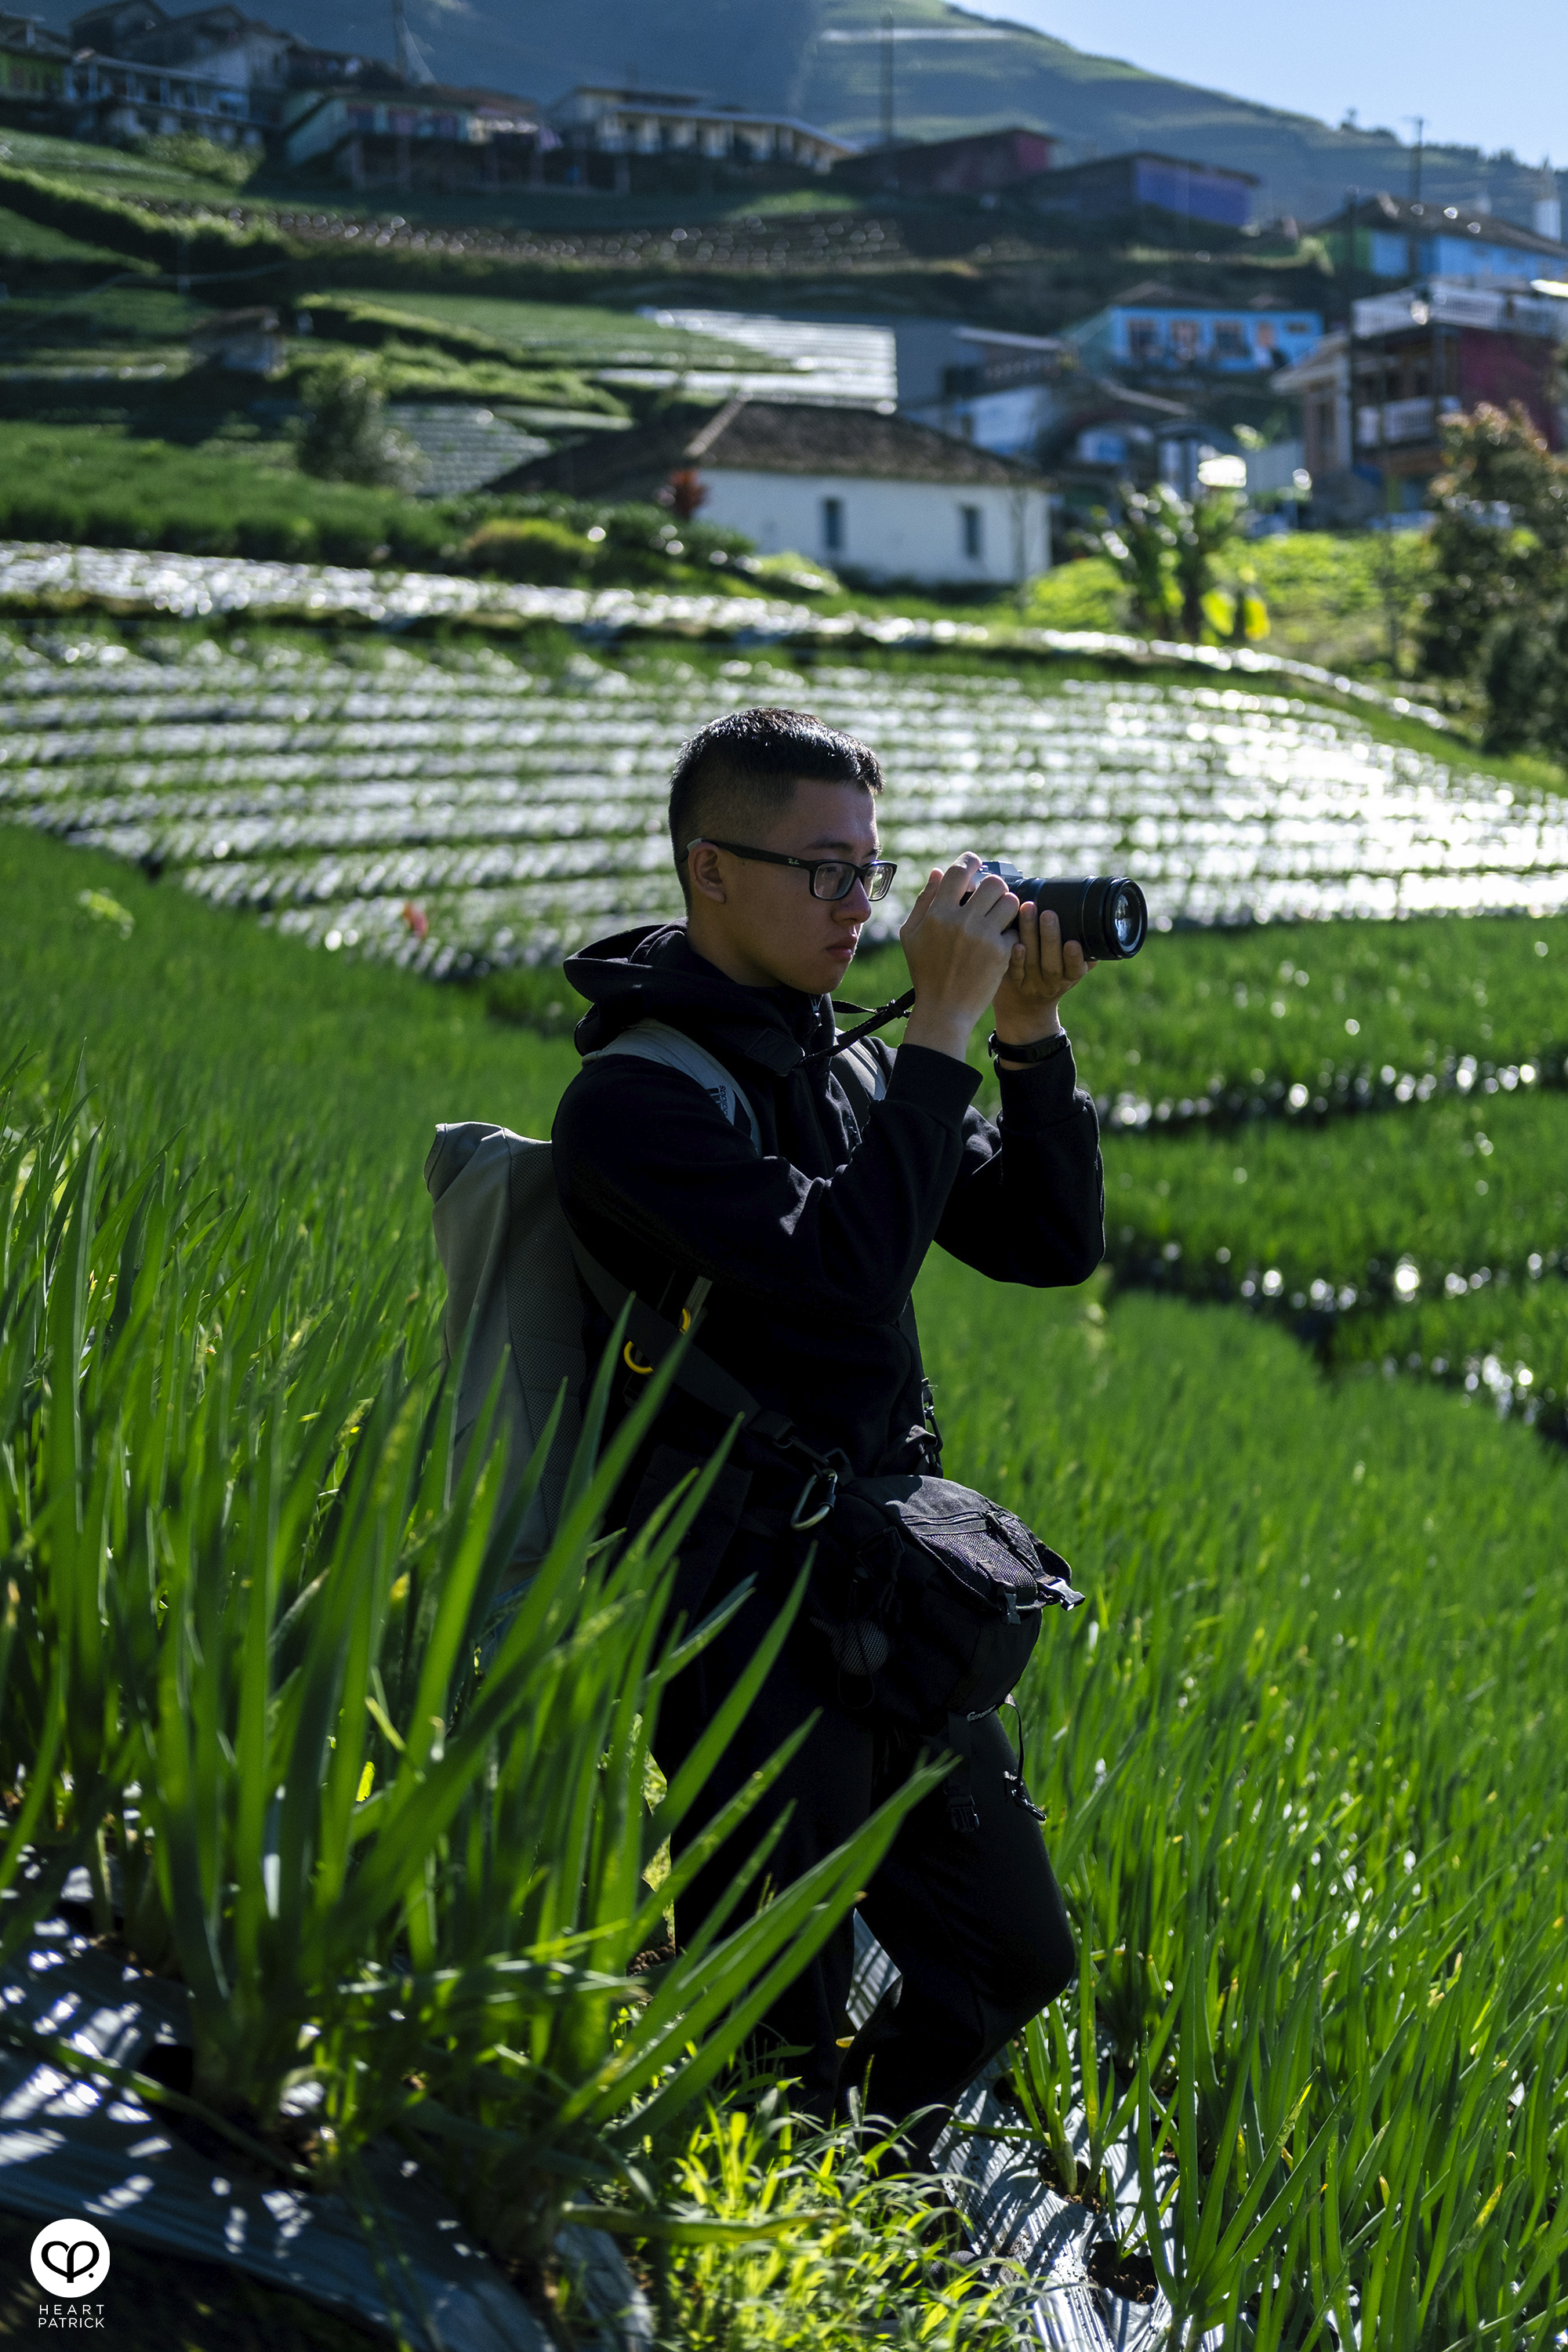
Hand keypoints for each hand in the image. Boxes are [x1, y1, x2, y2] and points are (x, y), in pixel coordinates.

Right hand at [899, 853, 1019, 1063]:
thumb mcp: (912, 936)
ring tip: (1000, 917)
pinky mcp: (1001, 954)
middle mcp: (962, 922)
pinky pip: (1016, 929)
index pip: (958, 872)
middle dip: (993, 887)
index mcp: (938, 914)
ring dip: (1007, 906)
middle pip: (992, 883)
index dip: (970, 861)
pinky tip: (1002, 941)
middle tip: (991, 897)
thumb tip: (937, 872)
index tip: (975, 863)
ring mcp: (984, 937)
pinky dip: (1011, 933)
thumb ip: (924, 901)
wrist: (944, 1010)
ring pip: (1011, 902)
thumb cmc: (925, 972)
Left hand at [992, 902, 1092, 1063]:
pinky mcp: (1013, 982)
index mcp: (1070, 977)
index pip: (1076, 969)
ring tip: (1028, 909)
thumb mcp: (1071, 971)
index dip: (1075, 958)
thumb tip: (1101, 929)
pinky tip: (1014, 940)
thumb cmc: (1050, 978)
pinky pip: (1014, 970)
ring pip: (1032, 961)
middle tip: (1048, 913)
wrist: (1025, 1008)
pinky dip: (1015, 957)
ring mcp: (1031, 984)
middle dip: (1050, 937)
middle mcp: (1052, 983)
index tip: (1072, 942)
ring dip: (1030, 933)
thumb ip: (1085, 955)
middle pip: (1052, 963)